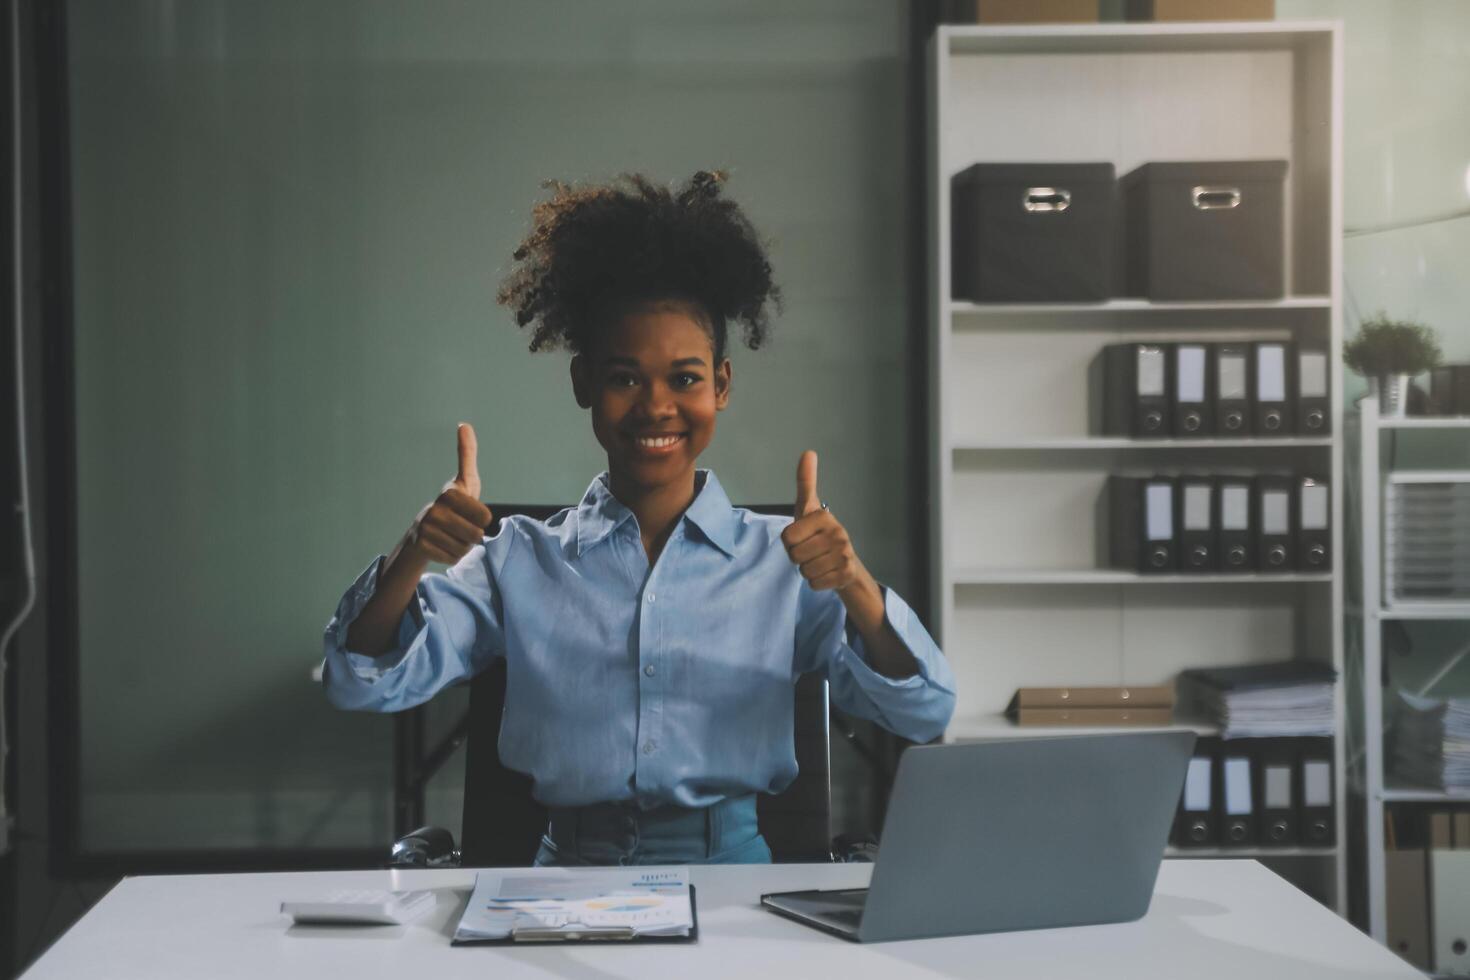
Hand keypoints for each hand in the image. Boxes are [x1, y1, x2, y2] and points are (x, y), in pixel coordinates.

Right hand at [404, 423, 492, 565]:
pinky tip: (442, 546)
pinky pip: (453, 558)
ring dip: (463, 546)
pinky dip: (452, 556)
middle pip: (476, 535)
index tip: (470, 513)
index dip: (482, 519)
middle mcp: (434, 509)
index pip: (485, 517)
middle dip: (473, 535)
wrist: (422, 532)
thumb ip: (467, 454)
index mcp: (449, 493)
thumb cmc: (453, 505)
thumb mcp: (465, 481)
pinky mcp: (422, 546)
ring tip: (451, 536)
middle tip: (460, 527)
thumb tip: (464, 425)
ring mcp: (426, 529)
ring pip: (465, 549)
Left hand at [781, 450, 866, 592]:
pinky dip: (816, 582)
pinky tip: (826, 572)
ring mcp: (844, 554)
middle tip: (811, 551)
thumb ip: (805, 481)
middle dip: (798, 557)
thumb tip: (808, 452)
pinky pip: (815, 584)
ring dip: (807, 570)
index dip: (789, 542)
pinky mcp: (846, 573)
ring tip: (819, 560)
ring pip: (805, 571)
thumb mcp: (808, 507)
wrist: (844, 560)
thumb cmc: (818, 531)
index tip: (802, 537)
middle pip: (794, 556)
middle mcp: (838, 533)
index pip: (786, 538)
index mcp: (823, 516)